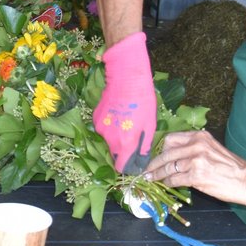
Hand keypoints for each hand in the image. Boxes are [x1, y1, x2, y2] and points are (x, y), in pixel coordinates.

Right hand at [92, 31, 156, 176]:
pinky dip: (111, 127)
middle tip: (135, 139)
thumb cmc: (143, 101)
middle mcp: (109, 139)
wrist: (126, 78)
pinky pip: (104, 129)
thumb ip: (144, 147)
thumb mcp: (150, 126)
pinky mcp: (95, 118)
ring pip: (108, 141)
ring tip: (128, 123)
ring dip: (117, 138)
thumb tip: (141, 162)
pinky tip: (119, 115)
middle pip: (115, 154)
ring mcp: (99, 128)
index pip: (121, 167)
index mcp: (125, 143)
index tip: (134, 164)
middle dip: (124, 152)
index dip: (128, 168)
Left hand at [143, 130, 245, 207]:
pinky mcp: (197, 175)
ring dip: (157, 175)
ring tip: (151, 179)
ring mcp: (196, 160)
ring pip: (167, 167)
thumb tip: (172, 157)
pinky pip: (174, 179)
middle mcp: (197, 145)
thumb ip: (193, 149)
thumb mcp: (212, 150)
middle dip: (152, 164)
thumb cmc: (232, 168)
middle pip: (165, 154)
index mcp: (200, 137)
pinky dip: (168, 183)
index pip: (170, 139)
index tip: (153, 158)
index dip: (159, 150)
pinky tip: (166, 185)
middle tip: (145, 171)